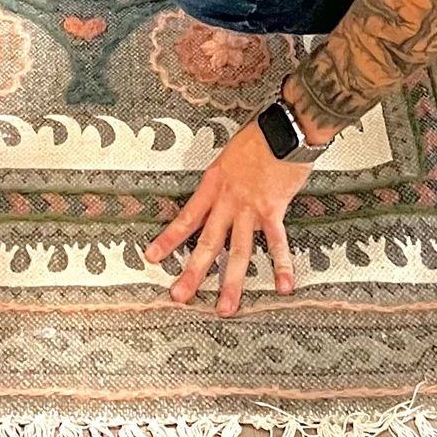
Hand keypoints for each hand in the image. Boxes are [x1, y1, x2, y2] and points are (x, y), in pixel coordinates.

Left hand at [144, 118, 310, 315]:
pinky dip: (281, 265)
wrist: (284, 128)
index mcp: (214, 184)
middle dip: (193, 271)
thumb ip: (224, 181)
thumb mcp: (229, 155)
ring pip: (238, 251)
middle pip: (208, 242)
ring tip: (225, 308)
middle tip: (180, 295)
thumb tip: (220, 199)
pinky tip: (283, 286)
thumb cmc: (258, 137)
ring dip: (232, 282)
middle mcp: (229, 200)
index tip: (152, 257)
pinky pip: (277, 242)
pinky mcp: (274, 210)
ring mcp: (251, 208)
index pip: (186, 217)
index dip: (169, 239)